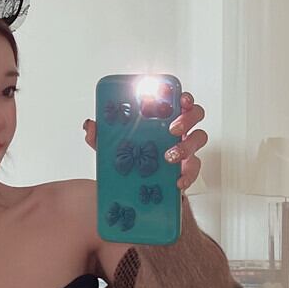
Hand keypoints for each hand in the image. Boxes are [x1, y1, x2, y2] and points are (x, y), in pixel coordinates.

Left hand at [82, 90, 207, 191]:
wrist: (138, 192)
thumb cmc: (131, 162)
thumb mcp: (113, 149)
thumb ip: (101, 136)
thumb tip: (89, 124)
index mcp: (163, 118)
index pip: (177, 100)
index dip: (181, 95)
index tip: (176, 96)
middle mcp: (179, 130)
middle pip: (195, 113)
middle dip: (187, 118)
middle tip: (172, 128)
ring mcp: (187, 149)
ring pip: (199, 138)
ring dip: (187, 145)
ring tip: (170, 156)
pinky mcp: (188, 170)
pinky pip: (194, 169)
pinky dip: (188, 175)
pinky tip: (177, 181)